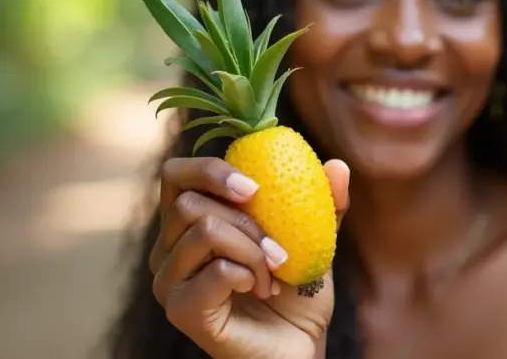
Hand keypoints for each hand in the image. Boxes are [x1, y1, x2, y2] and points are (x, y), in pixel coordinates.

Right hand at [148, 156, 350, 358]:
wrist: (299, 345)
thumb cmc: (298, 294)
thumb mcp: (314, 239)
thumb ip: (324, 203)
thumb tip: (338, 165)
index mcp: (187, 225)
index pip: (175, 176)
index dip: (209, 170)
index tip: (254, 186)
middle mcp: (167, 250)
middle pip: (190, 202)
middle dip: (247, 219)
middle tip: (279, 248)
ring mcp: (169, 281)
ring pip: (204, 231)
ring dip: (254, 249)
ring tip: (275, 274)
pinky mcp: (181, 309)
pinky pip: (215, 270)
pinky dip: (249, 274)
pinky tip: (262, 289)